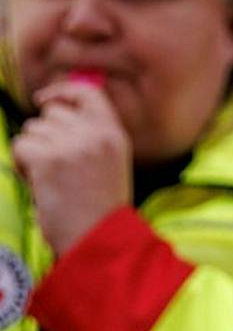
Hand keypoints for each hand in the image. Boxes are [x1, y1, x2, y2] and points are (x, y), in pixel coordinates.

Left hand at [14, 80, 133, 253]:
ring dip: (34, 153)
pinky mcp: (48, 158)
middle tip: (57, 167)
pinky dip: (22, 165)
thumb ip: (91, 136)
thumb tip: (53, 109)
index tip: (45, 100)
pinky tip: (41, 184)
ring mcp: (72, 145)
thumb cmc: (100, 210)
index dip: (62, 92)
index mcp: (114, 135)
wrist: (98, 238)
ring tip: (52, 179)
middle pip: (52, 114)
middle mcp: (95, 135)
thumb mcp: (110, 164)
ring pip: (32, 130)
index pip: (87, 93)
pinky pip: (20, 146)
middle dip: (46, 136)